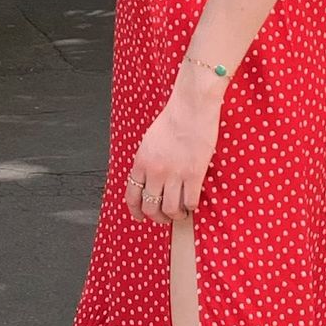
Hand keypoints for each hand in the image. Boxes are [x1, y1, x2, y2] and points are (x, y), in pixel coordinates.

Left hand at [124, 77, 221, 223]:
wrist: (191, 107)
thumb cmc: (173, 118)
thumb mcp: (149, 141)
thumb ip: (147, 162)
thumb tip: (150, 181)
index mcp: (141, 162)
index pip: (132, 196)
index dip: (136, 211)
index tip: (140, 217)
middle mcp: (155, 171)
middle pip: (150, 207)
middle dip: (157, 217)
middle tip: (165, 218)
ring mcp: (174, 174)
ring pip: (170, 209)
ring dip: (176, 215)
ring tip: (181, 213)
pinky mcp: (194, 174)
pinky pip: (190, 201)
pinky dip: (191, 207)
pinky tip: (193, 203)